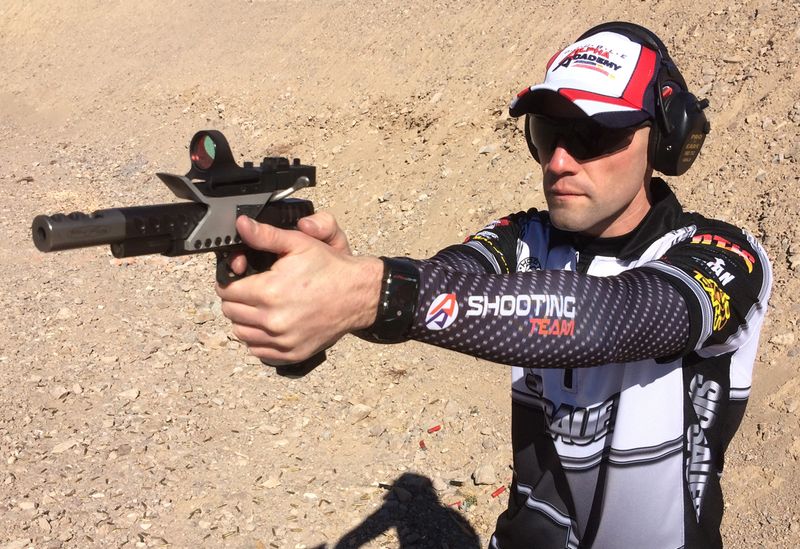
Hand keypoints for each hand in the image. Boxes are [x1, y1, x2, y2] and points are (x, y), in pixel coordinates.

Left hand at [216, 215, 381, 364]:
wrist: (359, 295)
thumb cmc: (330, 268)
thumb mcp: (299, 243)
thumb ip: (265, 235)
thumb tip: (241, 225)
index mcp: (269, 291)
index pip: (226, 291)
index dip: (230, 281)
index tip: (241, 277)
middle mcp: (273, 320)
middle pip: (231, 312)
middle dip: (236, 299)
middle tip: (253, 290)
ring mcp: (282, 340)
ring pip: (241, 334)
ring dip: (245, 320)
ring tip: (260, 307)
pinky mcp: (292, 353)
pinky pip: (258, 351)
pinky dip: (259, 339)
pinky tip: (271, 325)